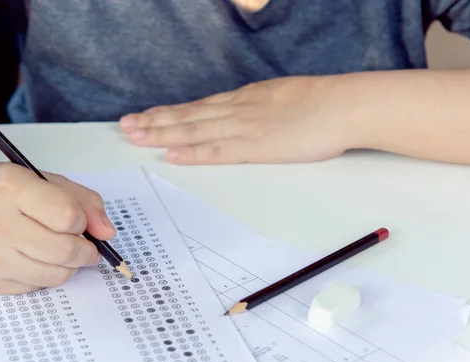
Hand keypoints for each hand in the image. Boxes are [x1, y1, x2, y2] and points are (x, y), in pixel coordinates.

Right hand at [0, 161, 115, 294]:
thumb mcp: (43, 179)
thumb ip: (84, 201)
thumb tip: (108, 234)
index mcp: (13, 188)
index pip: (68, 216)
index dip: (82, 221)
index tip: (78, 221)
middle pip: (65, 251)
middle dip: (87, 251)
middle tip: (86, 246)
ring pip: (55, 276)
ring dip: (70, 266)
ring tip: (62, 251)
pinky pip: (36, 288)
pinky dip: (45, 275)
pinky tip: (33, 257)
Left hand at [119, 76, 354, 164]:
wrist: (343, 106)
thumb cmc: (321, 103)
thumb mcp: (283, 97)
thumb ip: (261, 107)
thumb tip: (249, 115)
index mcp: (244, 99)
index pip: (197, 107)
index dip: (169, 113)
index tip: (147, 115)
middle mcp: (236, 110)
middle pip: (188, 116)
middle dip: (154, 122)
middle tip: (125, 125)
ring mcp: (244, 127)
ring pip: (195, 130)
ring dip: (163, 134)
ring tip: (135, 136)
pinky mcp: (256, 147)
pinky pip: (217, 151)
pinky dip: (193, 153)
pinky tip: (172, 155)